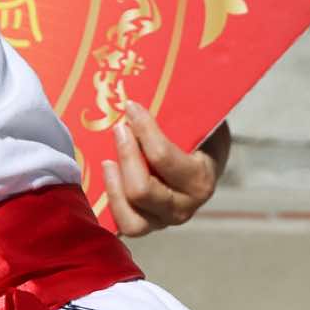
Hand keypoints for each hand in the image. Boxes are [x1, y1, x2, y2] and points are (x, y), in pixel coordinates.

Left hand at [102, 103, 229, 236]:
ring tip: (107, 161)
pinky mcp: (146, 224)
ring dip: (114, 187)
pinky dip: (110, 204)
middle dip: (125, 155)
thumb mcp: (200, 118)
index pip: (163, 158)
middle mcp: (184, 207)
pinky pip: (122, 225)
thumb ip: (185, 106)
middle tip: (118, 129)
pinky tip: (104, 178)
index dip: (143, 130)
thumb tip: (157, 83)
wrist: (204, 160)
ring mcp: (163, 220)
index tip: (131, 106)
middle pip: (142, 191)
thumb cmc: (198, 133)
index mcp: (201, 178)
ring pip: (131, 220)